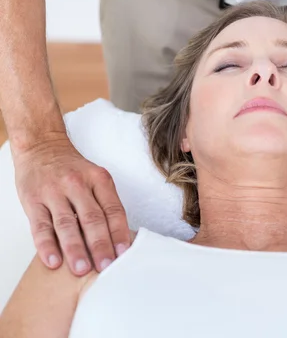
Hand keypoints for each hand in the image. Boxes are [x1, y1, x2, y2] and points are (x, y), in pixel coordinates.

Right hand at [12, 136, 129, 275]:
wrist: (42, 147)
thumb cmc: (73, 169)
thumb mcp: (96, 178)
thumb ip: (105, 203)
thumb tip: (119, 238)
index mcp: (99, 180)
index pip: (113, 209)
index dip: (119, 232)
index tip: (124, 253)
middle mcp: (77, 185)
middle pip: (92, 219)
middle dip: (100, 245)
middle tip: (106, 267)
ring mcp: (53, 192)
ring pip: (67, 224)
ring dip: (75, 249)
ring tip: (82, 269)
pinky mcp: (33, 200)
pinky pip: (40, 226)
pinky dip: (47, 245)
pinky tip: (54, 261)